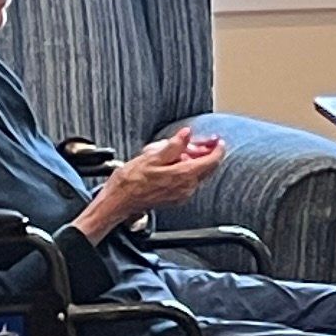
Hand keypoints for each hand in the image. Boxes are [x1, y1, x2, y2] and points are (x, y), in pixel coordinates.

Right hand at [85, 126, 222, 235]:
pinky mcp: (176, 199)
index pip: (212, 161)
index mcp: (184, 176)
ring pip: (197, 174)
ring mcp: (182, 195)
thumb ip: (173, 145)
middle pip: (207, 168)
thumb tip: (186, 134)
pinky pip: (189, 182)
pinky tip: (173, 165)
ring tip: (180, 152)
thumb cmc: (130, 181)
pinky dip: (187, 171)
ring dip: (194, 162)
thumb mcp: (151, 156)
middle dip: (206, 153)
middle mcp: (187, 188)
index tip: (217, 139)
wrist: (119, 202)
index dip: (217, 148)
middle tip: (198, 142)